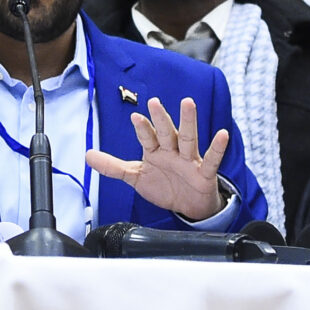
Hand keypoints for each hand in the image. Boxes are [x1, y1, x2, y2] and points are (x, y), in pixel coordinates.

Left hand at [87, 95, 230, 221]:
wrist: (189, 207)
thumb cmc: (164, 186)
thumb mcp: (136, 177)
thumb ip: (113, 167)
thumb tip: (88, 155)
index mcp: (156, 151)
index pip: (148, 138)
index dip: (142, 129)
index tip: (135, 116)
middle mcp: (173, 151)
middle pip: (167, 133)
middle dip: (161, 119)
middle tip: (154, 102)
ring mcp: (190, 160)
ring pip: (189, 139)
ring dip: (188, 122)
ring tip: (188, 103)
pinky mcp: (204, 173)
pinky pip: (212, 159)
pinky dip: (217, 148)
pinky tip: (222, 134)